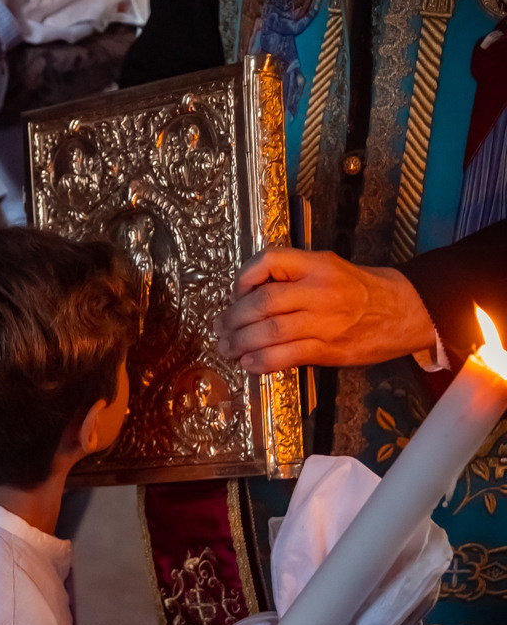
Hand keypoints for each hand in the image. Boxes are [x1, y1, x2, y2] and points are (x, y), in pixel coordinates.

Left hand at [214, 247, 435, 372]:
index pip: (269, 260)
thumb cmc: (361, 290)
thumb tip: (247, 295)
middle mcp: (319, 289)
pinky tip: (248, 364)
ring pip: (270, 331)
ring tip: (227, 348)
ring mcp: (324, 321)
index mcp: (317, 264)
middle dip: (234, 318)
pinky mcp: (328, 349)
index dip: (243, 277)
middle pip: (263, 301)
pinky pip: (287, 356)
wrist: (404, 311)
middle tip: (220, 328)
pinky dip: (262, 361)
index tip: (234, 294)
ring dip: (241, 343)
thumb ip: (292, 275)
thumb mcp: (328, 267)